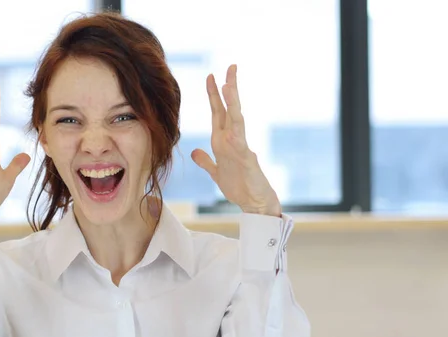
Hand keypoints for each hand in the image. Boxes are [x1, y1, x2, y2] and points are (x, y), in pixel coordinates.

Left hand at [191, 65, 280, 216]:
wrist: (255, 204)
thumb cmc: (240, 187)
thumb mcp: (216, 173)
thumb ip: (206, 161)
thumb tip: (195, 151)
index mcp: (223, 141)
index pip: (218, 112)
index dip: (213, 95)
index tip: (210, 76)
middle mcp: (231, 140)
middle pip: (228, 110)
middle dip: (228, 88)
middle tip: (230, 67)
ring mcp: (240, 148)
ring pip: (236, 120)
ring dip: (232, 103)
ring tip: (228, 85)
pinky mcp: (246, 160)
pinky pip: (241, 142)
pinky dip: (237, 131)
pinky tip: (234, 120)